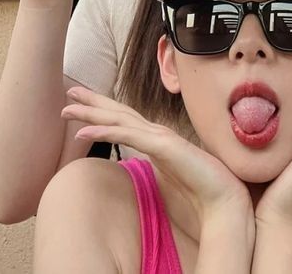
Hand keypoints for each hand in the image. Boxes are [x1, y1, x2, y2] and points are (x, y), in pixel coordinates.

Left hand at [62, 87, 252, 222]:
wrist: (224, 200)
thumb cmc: (199, 191)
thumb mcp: (168, 175)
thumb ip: (153, 166)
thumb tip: (139, 167)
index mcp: (158, 139)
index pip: (125, 118)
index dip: (104, 109)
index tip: (83, 103)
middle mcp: (157, 133)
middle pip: (119, 111)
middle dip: (93, 101)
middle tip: (69, 91)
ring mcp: (160, 138)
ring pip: (119, 120)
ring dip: (91, 112)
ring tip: (67, 107)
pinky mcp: (163, 148)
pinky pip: (127, 137)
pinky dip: (104, 132)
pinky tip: (84, 131)